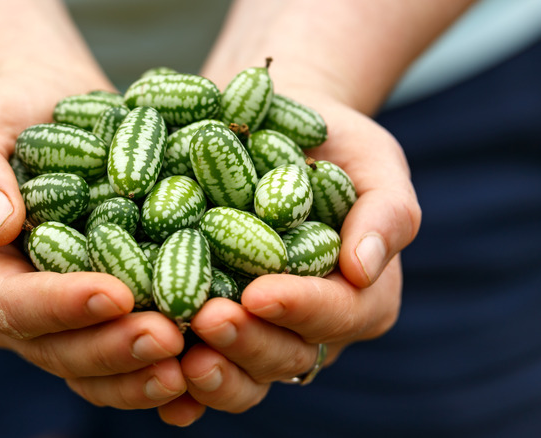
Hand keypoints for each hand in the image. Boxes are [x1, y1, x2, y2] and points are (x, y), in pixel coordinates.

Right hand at [0, 72, 186, 409]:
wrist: (46, 116)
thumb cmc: (5, 115)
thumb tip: (0, 224)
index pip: (12, 303)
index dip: (63, 305)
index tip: (117, 294)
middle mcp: (13, 312)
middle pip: (60, 349)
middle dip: (115, 348)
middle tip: (170, 339)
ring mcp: (60, 320)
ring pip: (97, 367)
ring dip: (144, 371)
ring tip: (195, 363)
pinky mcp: (101, 315)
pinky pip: (128, 352)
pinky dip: (163, 363)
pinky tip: (208, 361)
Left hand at [157, 96, 421, 425]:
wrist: (271, 133)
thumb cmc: (331, 144)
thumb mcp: (372, 161)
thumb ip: (385, 212)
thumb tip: (362, 268)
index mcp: (359, 296)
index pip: (338, 313)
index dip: (301, 308)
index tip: (261, 294)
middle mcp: (310, 328)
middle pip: (286, 354)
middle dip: (247, 341)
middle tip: (207, 319)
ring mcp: (261, 334)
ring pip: (243, 375)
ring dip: (212, 373)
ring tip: (174, 352)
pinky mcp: (217, 332)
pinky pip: (201, 369)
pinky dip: (180, 385)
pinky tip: (155, 377)